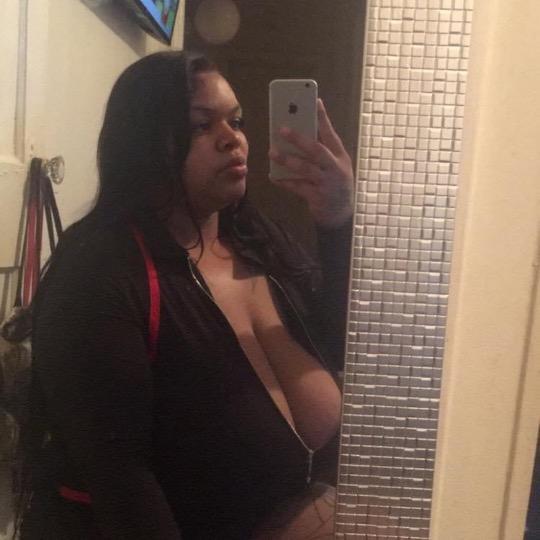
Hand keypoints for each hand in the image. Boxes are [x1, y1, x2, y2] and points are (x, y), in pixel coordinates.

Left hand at [268, 99, 353, 227]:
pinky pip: (298, 188)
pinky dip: (285, 182)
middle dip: (299, 138)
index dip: (323, 118)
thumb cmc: (333, 184)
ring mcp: (327, 183)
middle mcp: (335, 168)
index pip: (331, 134)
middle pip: (317, 150)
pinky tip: (273, 176)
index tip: (315, 101)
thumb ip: (322, 152)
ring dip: (287, 160)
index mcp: (340, 157)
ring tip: (272, 152)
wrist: (340, 215)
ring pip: (305, 168)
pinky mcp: (317, 197)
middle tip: (281, 128)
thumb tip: (300, 134)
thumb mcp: (334, 166)